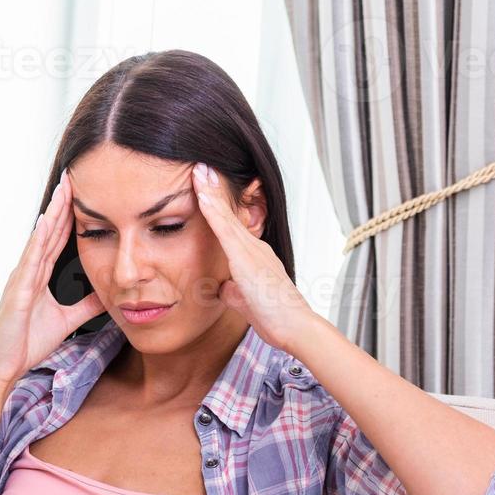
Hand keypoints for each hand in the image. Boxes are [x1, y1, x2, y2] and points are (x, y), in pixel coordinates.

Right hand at [0, 169, 104, 386]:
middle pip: (49, 231)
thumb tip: (109, 294)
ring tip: (64, 189)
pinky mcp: (19, 291)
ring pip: (40, 239)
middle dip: (62, 204)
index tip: (82, 192)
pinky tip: (47, 221)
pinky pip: (31, 261)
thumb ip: (87, 305)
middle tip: (74, 177)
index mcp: (38, 276)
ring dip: (52, 213)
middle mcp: (28, 272)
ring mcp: (22, 279)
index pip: (57, 239)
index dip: (69, 215)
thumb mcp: (67, 320)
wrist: (3, 366)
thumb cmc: (25, 343)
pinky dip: (39, 240)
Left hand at [190, 161, 319, 352]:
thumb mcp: (244, 300)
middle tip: (201, 167)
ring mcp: (252, 250)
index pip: (230, 226)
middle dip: (214, 189)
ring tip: (199, 170)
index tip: (205, 187)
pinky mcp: (247, 259)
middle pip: (229, 213)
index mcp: (253, 256)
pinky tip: (203, 195)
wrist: (294, 327)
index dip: (218, 206)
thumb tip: (222, 287)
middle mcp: (254, 247)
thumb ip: (232, 290)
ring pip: (227, 216)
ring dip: (211, 192)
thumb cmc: (274, 317)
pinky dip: (214, 211)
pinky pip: (226, 230)